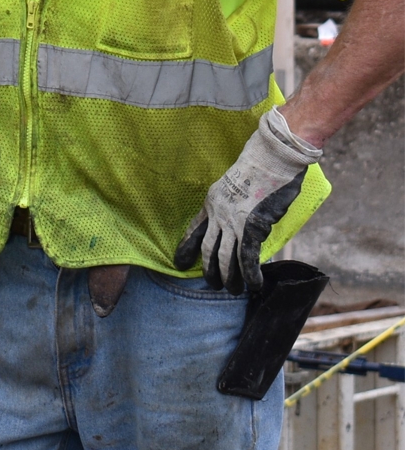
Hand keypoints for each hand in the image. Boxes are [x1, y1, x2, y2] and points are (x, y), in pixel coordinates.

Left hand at [173, 107, 321, 294]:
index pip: (195, 229)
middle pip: (207, 248)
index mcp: (212, 201)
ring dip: (228, 277)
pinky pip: (247, 258)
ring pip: (224, 258)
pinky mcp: (252, 228)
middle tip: (212, 284)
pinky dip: (250, 274)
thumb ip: (233, 203)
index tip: (179, 262)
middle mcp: (218, 214)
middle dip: (208, 269)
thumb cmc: (258, 167)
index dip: (187, 247)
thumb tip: (240, 221)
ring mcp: (234, 222)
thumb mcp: (234, 184)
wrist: (270, 159)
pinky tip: (254, 284)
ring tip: (231, 290)